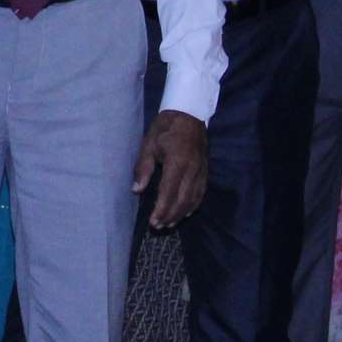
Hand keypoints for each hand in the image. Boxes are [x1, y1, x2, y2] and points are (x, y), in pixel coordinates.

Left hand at [133, 111, 208, 229]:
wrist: (189, 114)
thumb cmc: (165, 128)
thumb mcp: (149, 144)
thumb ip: (143, 168)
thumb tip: (136, 190)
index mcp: (177, 162)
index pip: (169, 192)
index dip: (161, 209)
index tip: (153, 221)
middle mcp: (192, 169)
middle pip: (182, 199)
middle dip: (170, 215)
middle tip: (158, 227)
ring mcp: (201, 171)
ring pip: (193, 199)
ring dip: (180, 214)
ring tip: (169, 224)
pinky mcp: (205, 171)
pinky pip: (201, 193)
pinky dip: (193, 206)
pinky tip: (185, 213)